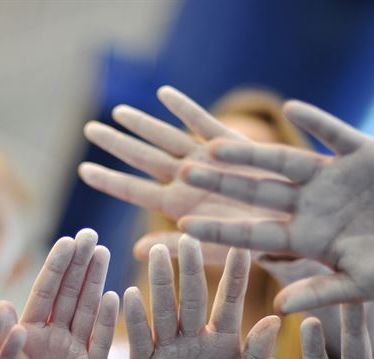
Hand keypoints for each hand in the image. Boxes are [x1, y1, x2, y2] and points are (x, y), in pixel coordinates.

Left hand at [3, 229, 119, 358]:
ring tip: (103, 253)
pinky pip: (100, 344)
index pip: (45, 292)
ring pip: (87, 312)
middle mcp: (56, 337)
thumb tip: (1, 304)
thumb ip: (1, 339)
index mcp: (30, 332)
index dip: (56, 266)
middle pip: (70, 295)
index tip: (67, 239)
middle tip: (90, 235)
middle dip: (80, 265)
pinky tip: (114, 296)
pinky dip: (107, 322)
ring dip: (95, 283)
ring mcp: (76, 354)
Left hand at [78, 86, 276, 260]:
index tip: (82, 170)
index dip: (108, 179)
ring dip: (143, 123)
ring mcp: (206, 161)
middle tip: (89, 129)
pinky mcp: (232, 146)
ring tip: (117, 111)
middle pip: (144, 158)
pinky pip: (204, 124)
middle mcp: (187, 180)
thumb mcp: (208, 249)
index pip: (133, 190)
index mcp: (177, 206)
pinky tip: (163, 93)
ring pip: (167, 138)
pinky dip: (184, 109)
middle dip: (117, 144)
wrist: (291, 231)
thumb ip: (173, 247)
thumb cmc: (249, 248)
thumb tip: (133, 250)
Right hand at [126, 236, 279, 358]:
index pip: (229, 300)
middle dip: (190, 267)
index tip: (241, 244)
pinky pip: (141, 338)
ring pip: (164, 309)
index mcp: (224, 340)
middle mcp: (194, 336)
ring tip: (157, 253)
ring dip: (161, 282)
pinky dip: (136, 318)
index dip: (235, 274)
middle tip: (188, 236)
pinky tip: (129, 294)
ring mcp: (168, 347)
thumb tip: (274, 321)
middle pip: (192, 297)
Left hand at [178, 100, 373, 313]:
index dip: (221, 228)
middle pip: (257, 192)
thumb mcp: (361, 285)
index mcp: (305, 238)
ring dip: (253, 154)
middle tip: (183, 172)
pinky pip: (335, 134)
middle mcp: (309, 204)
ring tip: (217, 144)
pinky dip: (317, 122)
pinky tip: (292, 109)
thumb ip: (321, 291)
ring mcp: (332, 177)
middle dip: (222, 183)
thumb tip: (278, 307)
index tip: (183, 227)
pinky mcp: (361, 153)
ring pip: (284, 162)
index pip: (254, 233)